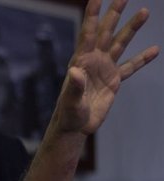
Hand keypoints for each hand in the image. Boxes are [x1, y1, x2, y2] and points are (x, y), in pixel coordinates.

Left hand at [52, 0, 158, 135]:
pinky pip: (130, 67)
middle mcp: (93, 61)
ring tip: (144, 11)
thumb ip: (74, 86)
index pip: (88, 34)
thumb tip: (75, 70)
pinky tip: (155, 49)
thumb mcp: (70, 101)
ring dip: (131, 28)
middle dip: (114, 14)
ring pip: (120, 44)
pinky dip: (142, 59)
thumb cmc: (68, 114)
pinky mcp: (113, 81)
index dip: (92, 15)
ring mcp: (104, 69)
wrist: (75, 126)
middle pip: (105, 32)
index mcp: (81, 61)